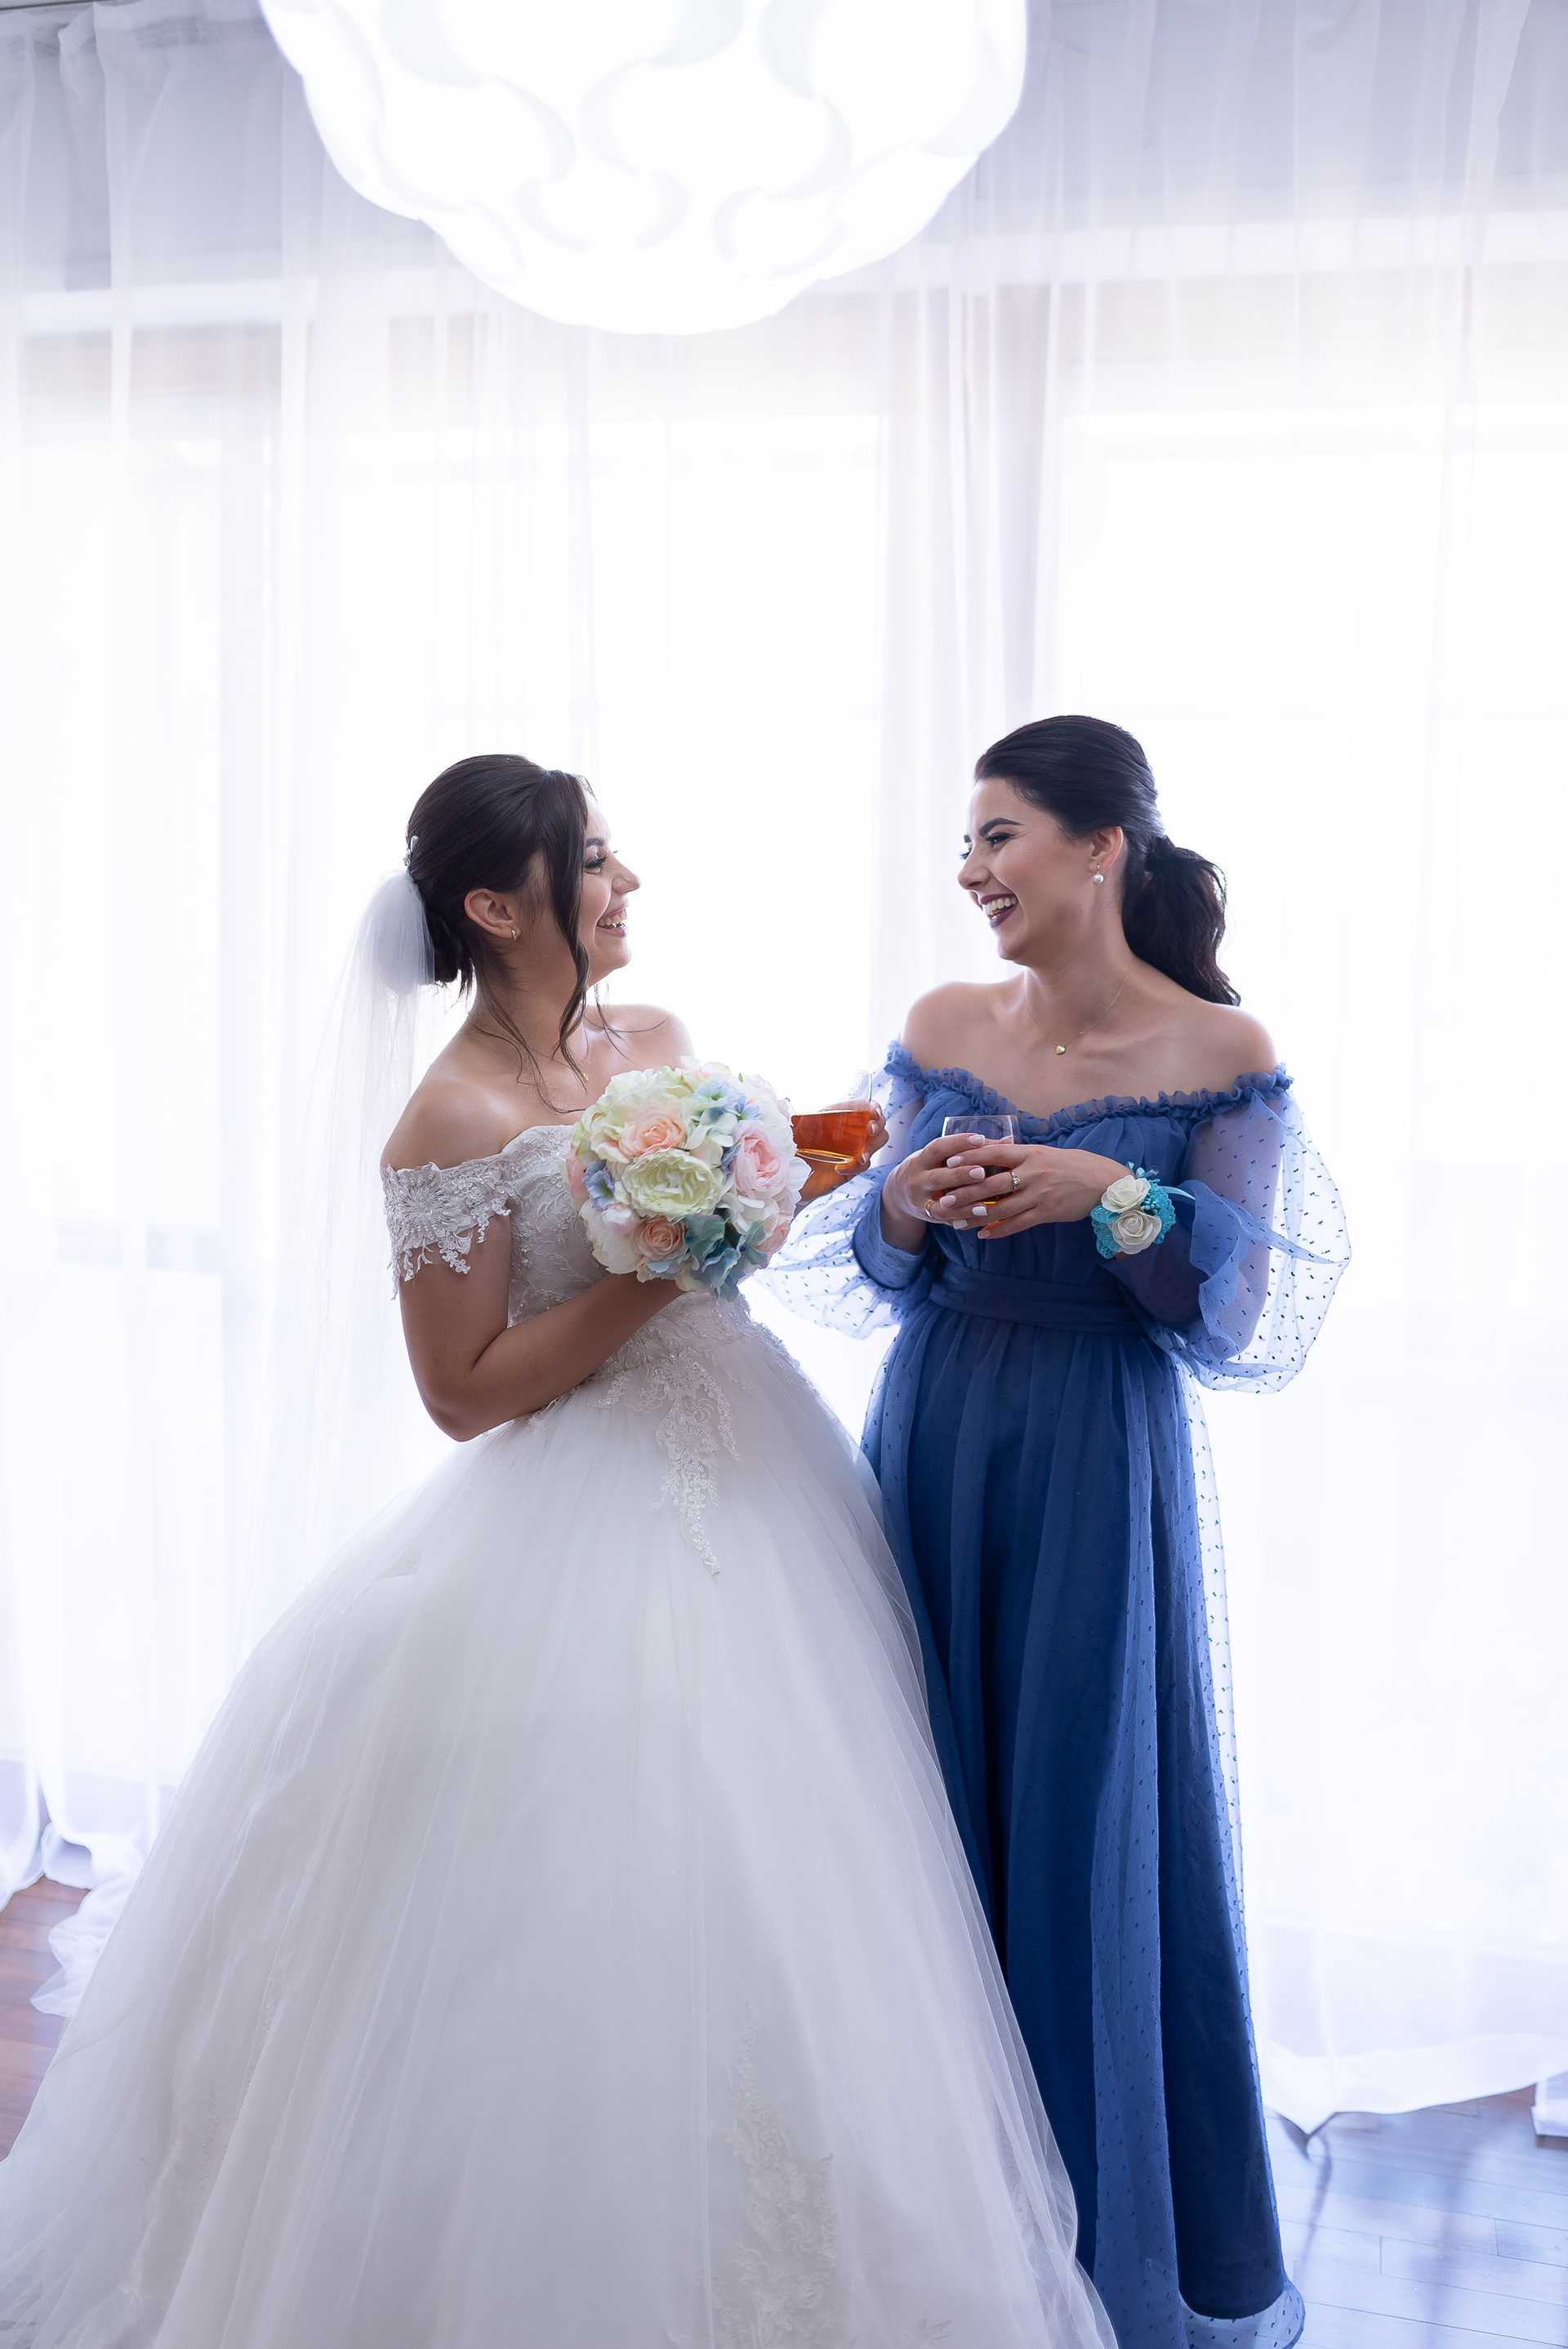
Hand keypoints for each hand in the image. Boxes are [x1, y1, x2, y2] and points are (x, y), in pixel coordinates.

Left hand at [798, 1099, 888, 1205]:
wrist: (788, 1176)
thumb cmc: (790, 1149)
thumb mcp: (791, 1129)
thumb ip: (790, 1115)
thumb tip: (785, 1101)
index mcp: (837, 1117)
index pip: (863, 1107)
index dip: (873, 1107)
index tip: (874, 1112)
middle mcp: (848, 1132)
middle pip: (877, 1125)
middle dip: (878, 1126)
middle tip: (869, 1131)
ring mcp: (852, 1151)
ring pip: (875, 1145)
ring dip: (872, 1149)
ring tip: (860, 1157)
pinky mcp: (850, 1169)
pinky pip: (862, 1167)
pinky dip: (854, 1167)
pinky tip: (839, 1168)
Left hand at [887, 1139, 1126, 1241]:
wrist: (1104, 1182)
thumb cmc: (1072, 1165)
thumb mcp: (1045, 1153)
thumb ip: (1020, 1155)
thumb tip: (990, 1150)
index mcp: (1031, 1154)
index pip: (995, 1153)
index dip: (971, 1158)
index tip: (950, 1163)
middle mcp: (1034, 1173)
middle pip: (992, 1183)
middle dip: (966, 1193)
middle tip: (945, 1199)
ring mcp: (1040, 1194)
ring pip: (1002, 1207)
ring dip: (977, 1216)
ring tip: (957, 1221)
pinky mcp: (1048, 1213)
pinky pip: (1018, 1224)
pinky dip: (999, 1230)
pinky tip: (983, 1235)